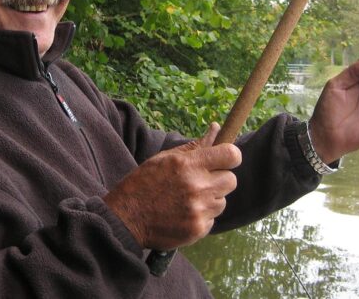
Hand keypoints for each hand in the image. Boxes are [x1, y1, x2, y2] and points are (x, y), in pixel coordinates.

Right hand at [103, 122, 241, 250]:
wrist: (126, 219)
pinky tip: (182, 213)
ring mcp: (199, 210)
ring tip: (186, 199)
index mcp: (189, 165)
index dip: (230, 156)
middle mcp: (197, 187)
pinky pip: (212, 219)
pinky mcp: (198, 229)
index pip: (231, 155)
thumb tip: (216, 128)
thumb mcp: (165, 158)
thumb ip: (194, 146)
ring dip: (210, 199)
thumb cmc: (144, 183)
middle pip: (231, 180)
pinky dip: (201, 216)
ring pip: (221, 201)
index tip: (224, 159)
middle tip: (201, 181)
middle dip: (220, 179)